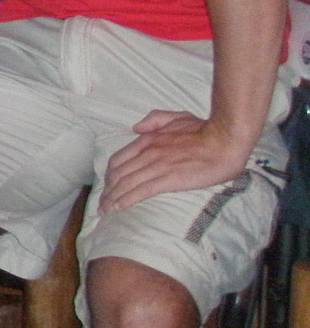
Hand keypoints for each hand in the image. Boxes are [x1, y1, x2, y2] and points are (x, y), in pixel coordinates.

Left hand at [101, 110, 254, 211]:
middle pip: (118, 174)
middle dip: (107, 191)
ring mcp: (157, 166)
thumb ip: (155, 119)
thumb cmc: (205, 130)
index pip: (119, 159)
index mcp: (148, 140)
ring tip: (106, 210)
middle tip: (102, 204)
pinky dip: (127, 199)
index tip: (106, 187)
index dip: (109, 175)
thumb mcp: (177, 117)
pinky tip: (120, 208)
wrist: (225, 140)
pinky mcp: (169, 179)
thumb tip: (136, 127)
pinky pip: (142, 190)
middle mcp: (148, 153)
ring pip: (126, 184)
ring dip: (113, 198)